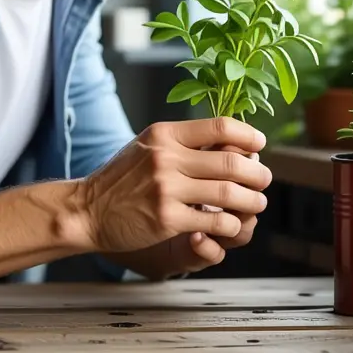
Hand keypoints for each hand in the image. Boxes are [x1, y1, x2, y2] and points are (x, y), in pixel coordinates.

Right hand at [75, 117, 271, 253]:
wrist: (88, 209)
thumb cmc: (121, 179)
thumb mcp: (149, 147)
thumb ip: (183, 142)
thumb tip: (230, 142)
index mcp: (165, 134)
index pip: (220, 126)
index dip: (249, 136)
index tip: (259, 145)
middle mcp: (166, 158)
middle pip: (233, 163)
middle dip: (259, 174)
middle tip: (264, 180)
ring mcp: (167, 189)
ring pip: (230, 193)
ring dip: (252, 201)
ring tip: (256, 203)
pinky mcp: (168, 219)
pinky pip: (216, 220)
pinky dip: (231, 225)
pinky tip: (230, 225)